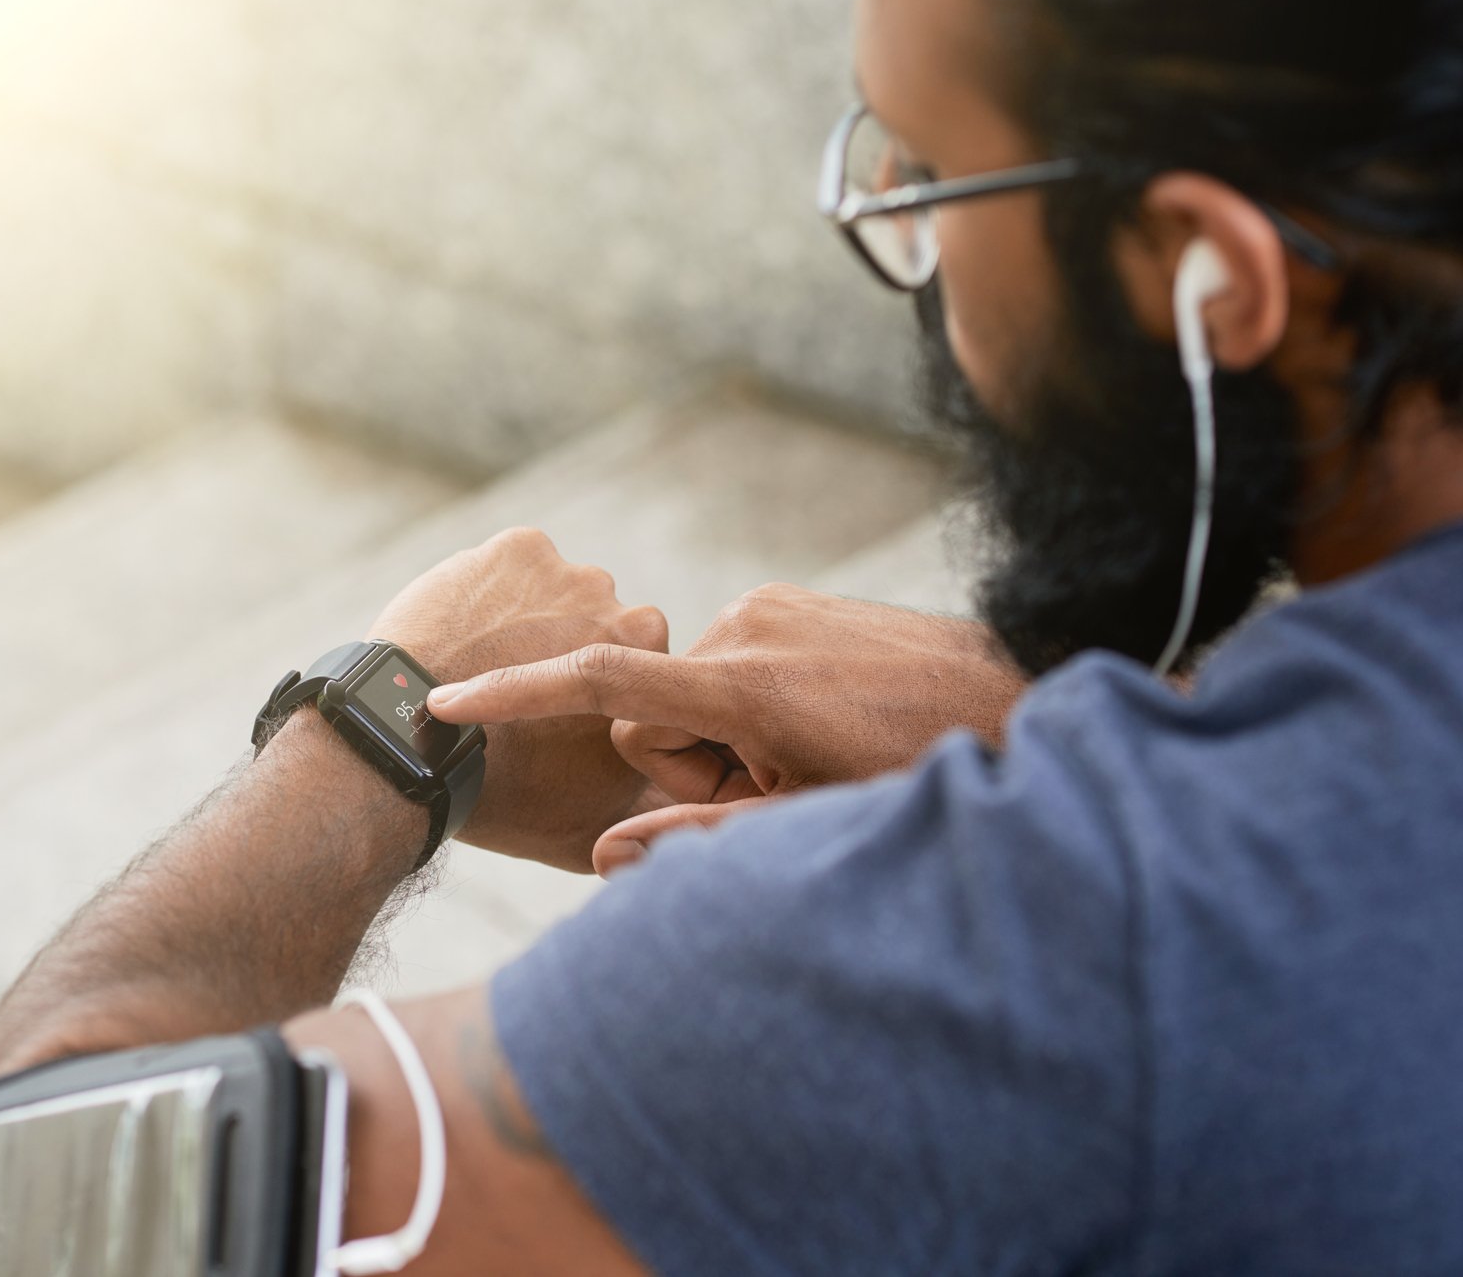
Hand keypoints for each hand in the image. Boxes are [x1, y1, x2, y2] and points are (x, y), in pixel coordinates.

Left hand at [368, 528, 668, 871]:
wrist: (412, 746)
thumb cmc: (501, 798)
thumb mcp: (594, 829)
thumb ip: (650, 817)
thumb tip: (679, 816)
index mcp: (656, 681)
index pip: (637, 678)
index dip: (597, 700)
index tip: (559, 720)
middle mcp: (632, 619)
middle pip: (603, 629)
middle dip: (570, 651)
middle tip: (520, 695)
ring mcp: (576, 576)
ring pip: (558, 592)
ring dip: (532, 618)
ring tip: (483, 662)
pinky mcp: (522, 547)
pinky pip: (515, 562)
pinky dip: (492, 588)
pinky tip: (465, 631)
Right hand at [425, 584, 1027, 874]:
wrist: (1017, 698)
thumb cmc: (920, 775)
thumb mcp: (811, 826)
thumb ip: (701, 840)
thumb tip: (604, 859)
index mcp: (745, 683)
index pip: (603, 680)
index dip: (519, 695)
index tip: (445, 702)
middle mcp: (746, 627)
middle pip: (650, 712)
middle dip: (690, 763)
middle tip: (773, 790)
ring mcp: (771, 607)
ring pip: (689, 692)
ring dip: (726, 738)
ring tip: (809, 760)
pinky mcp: (789, 602)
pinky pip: (728, 663)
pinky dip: (750, 706)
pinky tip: (820, 727)